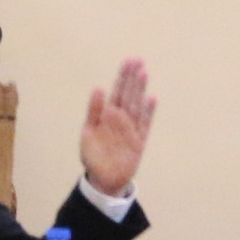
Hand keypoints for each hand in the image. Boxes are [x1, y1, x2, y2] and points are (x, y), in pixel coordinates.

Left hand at [79, 58, 154, 196]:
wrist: (103, 179)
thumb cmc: (94, 155)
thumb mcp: (88, 133)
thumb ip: (93, 111)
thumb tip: (99, 88)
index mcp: (108, 114)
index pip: (117, 91)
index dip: (123, 76)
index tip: (129, 61)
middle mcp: (121, 118)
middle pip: (129, 94)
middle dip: (133, 78)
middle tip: (138, 60)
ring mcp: (131, 129)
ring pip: (137, 105)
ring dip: (140, 90)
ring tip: (144, 73)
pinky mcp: (139, 141)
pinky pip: (145, 124)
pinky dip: (148, 112)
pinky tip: (151, 98)